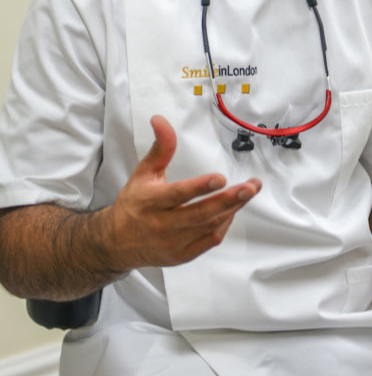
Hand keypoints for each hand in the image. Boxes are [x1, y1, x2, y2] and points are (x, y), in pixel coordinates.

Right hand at [105, 115, 260, 271]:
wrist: (117, 242)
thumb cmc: (134, 203)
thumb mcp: (143, 173)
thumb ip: (160, 148)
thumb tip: (161, 120)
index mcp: (151, 201)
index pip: (178, 195)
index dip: (200, 187)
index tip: (220, 178)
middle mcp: (162, 224)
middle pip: (200, 214)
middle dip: (228, 200)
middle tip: (250, 187)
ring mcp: (173, 243)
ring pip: (209, 227)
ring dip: (232, 209)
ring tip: (249, 192)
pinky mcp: (181, 255)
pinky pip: (210, 241)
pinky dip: (224, 225)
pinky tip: (233, 210)